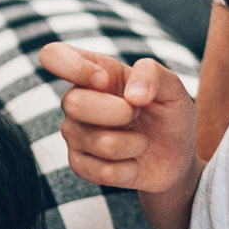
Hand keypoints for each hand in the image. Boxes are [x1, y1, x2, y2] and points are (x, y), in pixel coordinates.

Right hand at [38, 43, 198, 195]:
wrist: (175, 155)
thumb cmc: (167, 112)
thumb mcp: (172, 86)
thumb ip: (153, 74)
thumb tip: (131, 96)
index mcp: (93, 70)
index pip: (53, 56)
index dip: (73, 67)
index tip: (105, 80)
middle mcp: (75, 100)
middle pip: (72, 102)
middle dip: (119, 112)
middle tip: (138, 114)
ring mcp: (74, 133)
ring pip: (99, 142)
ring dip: (135, 144)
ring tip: (141, 141)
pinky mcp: (80, 165)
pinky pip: (103, 172)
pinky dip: (130, 169)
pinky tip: (133, 162)